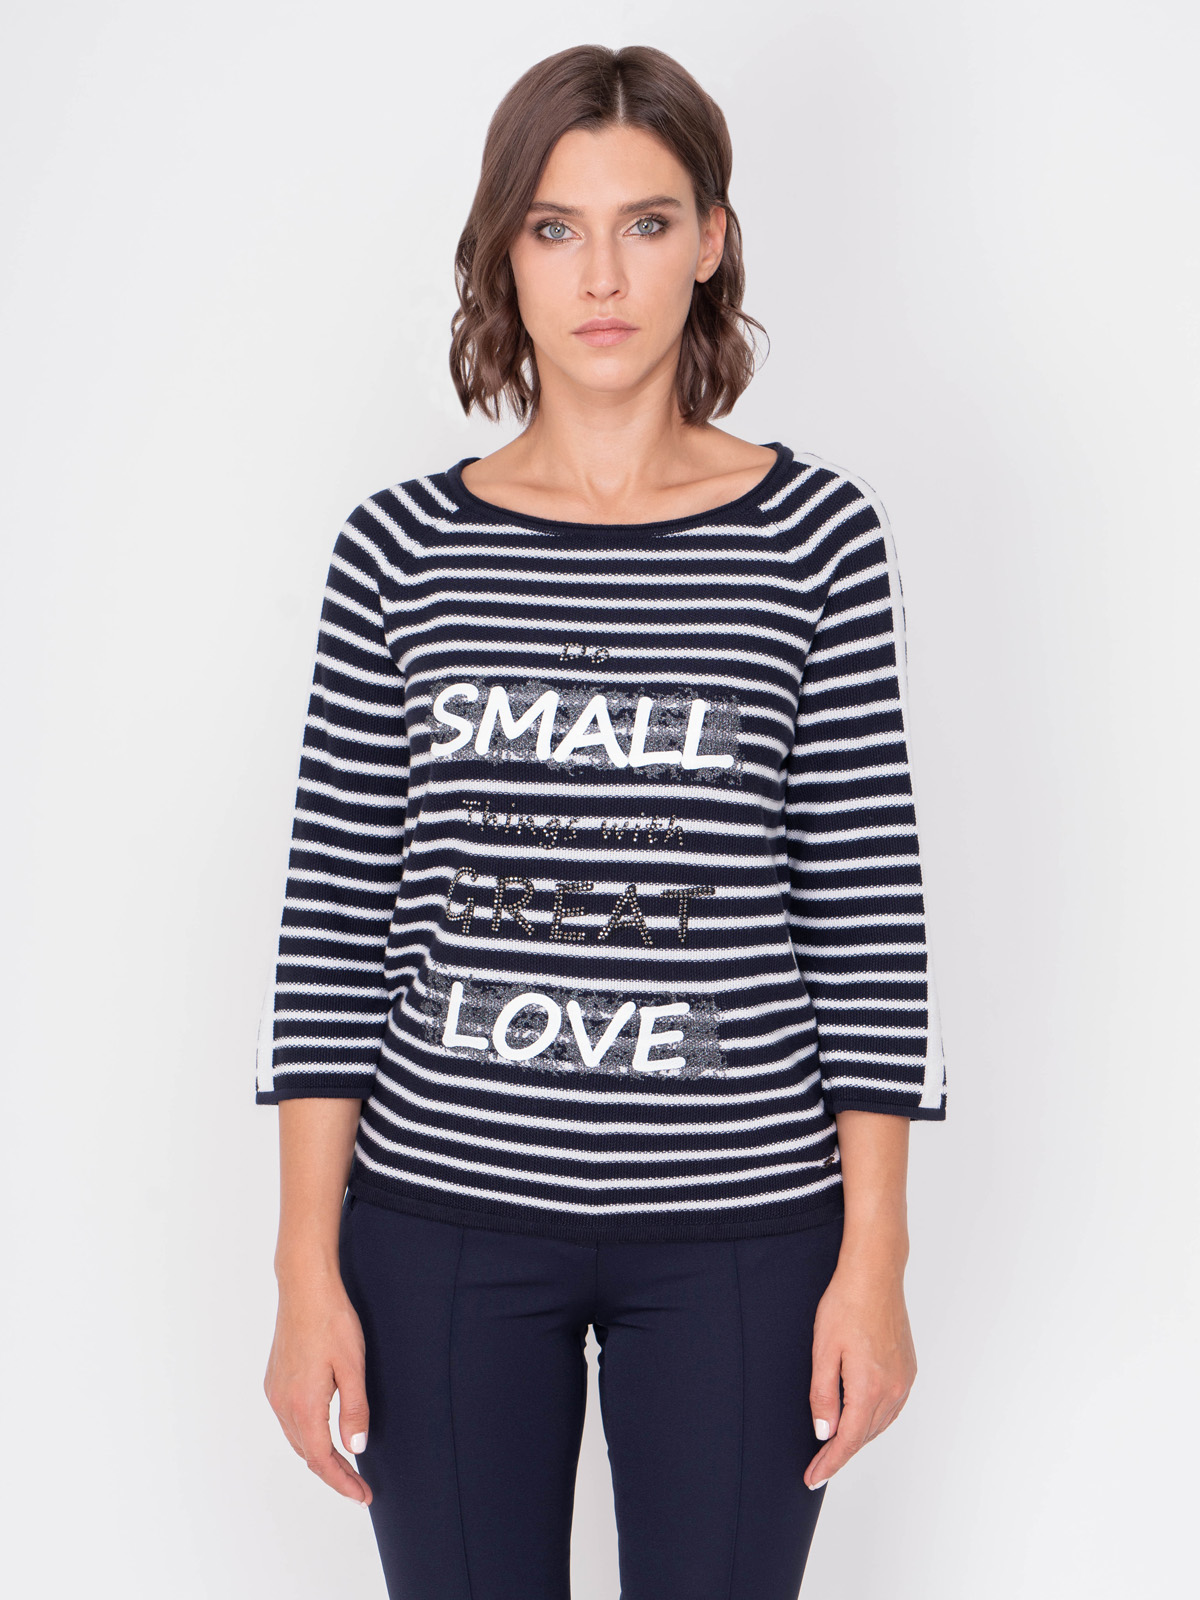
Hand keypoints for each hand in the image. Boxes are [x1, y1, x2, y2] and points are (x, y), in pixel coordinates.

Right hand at [263, 1265, 372, 1505]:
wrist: (304, 1287)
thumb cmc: (332, 1321)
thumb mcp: (353, 1366)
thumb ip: (355, 1410)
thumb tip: (356, 1448)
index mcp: (303, 1405)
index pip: (322, 1459)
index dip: (342, 1481)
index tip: (362, 1494)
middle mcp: (283, 1404)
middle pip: (307, 1453)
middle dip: (333, 1473)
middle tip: (359, 1485)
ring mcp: (275, 1391)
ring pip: (296, 1438)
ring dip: (318, 1455)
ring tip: (343, 1466)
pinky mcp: (274, 1379)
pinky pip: (289, 1420)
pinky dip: (306, 1435)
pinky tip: (320, 1432)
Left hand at [804, 1250, 917, 1488]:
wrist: (875, 1275)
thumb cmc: (845, 1305)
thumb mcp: (823, 1350)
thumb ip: (823, 1395)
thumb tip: (824, 1433)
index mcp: (869, 1388)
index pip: (847, 1440)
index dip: (829, 1463)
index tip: (812, 1478)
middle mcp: (893, 1390)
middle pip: (864, 1435)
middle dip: (839, 1453)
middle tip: (816, 1465)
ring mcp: (904, 1380)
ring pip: (879, 1424)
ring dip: (857, 1437)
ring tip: (834, 1447)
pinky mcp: (908, 1369)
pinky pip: (891, 1407)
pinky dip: (873, 1419)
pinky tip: (860, 1418)